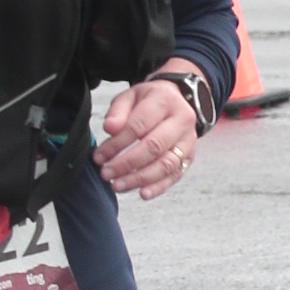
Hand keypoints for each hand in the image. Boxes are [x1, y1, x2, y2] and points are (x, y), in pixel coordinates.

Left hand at [95, 74, 199, 200]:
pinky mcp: (189, 157)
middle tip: (106, 173)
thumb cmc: (149, 100)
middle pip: (154, 147)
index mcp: (165, 101)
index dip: (116, 144)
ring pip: (165, 165)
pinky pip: (175, 175)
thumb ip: (118, 111)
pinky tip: (142, 193)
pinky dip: (158, 187)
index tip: (99, 156)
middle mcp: (181, 121)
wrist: (177, 101)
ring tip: (117, 185)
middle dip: (126, 164)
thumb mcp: (131, 96)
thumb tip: (109, 128)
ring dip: (139, 178)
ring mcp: (188, 141)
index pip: (138, 126)